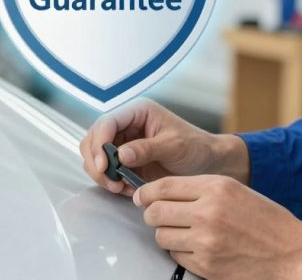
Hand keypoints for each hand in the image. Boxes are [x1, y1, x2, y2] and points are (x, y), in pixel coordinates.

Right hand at [79, 99, 247, 195]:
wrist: (208, 163)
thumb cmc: (195, 146)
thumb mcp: (174, 146)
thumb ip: (147, 149)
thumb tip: (121, 155)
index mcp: (137, 112)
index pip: (107, 122)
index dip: (100, 143)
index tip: (104, 165)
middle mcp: (126, 125)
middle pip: (94, 139)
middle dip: (96, 161)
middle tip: (110, 181)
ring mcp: (123, 143)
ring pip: (95, 155)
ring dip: (101, 173)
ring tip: (118, 187)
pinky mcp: (124, 161)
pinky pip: (106, 170)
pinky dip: (109, 181)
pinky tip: (124, 188)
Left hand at [135, 175, 301, 279]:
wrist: (292, 253)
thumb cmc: (266, 221)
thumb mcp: (235, 190)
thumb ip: (199, 189)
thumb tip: (162, 192)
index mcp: (215, 188)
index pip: (163, 186)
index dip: (147, 192)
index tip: (143, 196)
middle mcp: (207, 212)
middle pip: (156, 212)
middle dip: (153, 214)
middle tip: (160, 216)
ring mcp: (205, 241)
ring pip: (161, 236)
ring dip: (167, 235)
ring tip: (185, 233)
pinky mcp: (206, 265)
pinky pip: (176, 256)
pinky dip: (181, 252)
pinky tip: (197, 247)